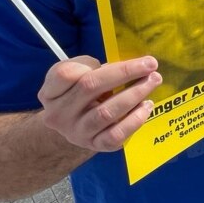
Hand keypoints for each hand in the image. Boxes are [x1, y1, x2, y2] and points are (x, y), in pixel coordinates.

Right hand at [37, 55, 161, 151]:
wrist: (74, 127)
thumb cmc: (79, 94)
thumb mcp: (75, 76)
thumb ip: (90, 67)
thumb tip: (123, 65)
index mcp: (50, 92)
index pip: (65, 73)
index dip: (91, 63)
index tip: (110, 57)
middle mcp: (59, 114)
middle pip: (90, 87)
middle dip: (124, 72)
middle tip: (150, 64)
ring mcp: (76, 132)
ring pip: (106, 112)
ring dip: (134, 94)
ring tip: (153, 81)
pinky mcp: (94, 145)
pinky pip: (116, 135)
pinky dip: (134, 120)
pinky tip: (146, 106)